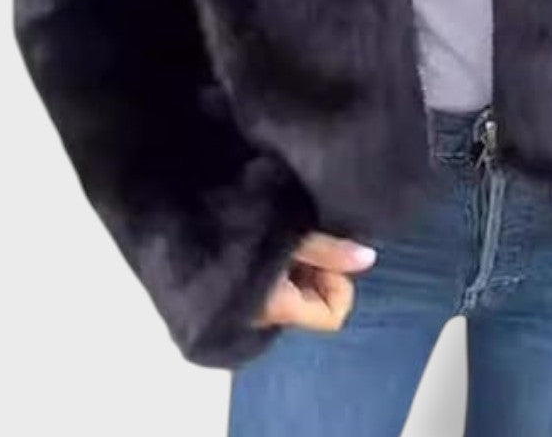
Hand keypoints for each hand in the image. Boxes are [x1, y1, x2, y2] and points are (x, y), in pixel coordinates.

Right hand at [251, 231, 377, 331]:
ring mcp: (255, 307)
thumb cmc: (243, 237)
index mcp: (281, 309)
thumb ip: (330, 252)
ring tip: (286, 241)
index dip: (335, 284)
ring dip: (303, 268)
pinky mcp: (247, 293)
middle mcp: (267, 317)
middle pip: (318, 301)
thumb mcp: (291, 238)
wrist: (182, 235)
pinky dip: (287, 268)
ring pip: (301, 293)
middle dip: (320, 272)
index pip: (332, 315)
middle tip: (302, 244)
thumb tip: (369, 258)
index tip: (319, 257)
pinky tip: (274, 246)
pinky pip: (282, 287)